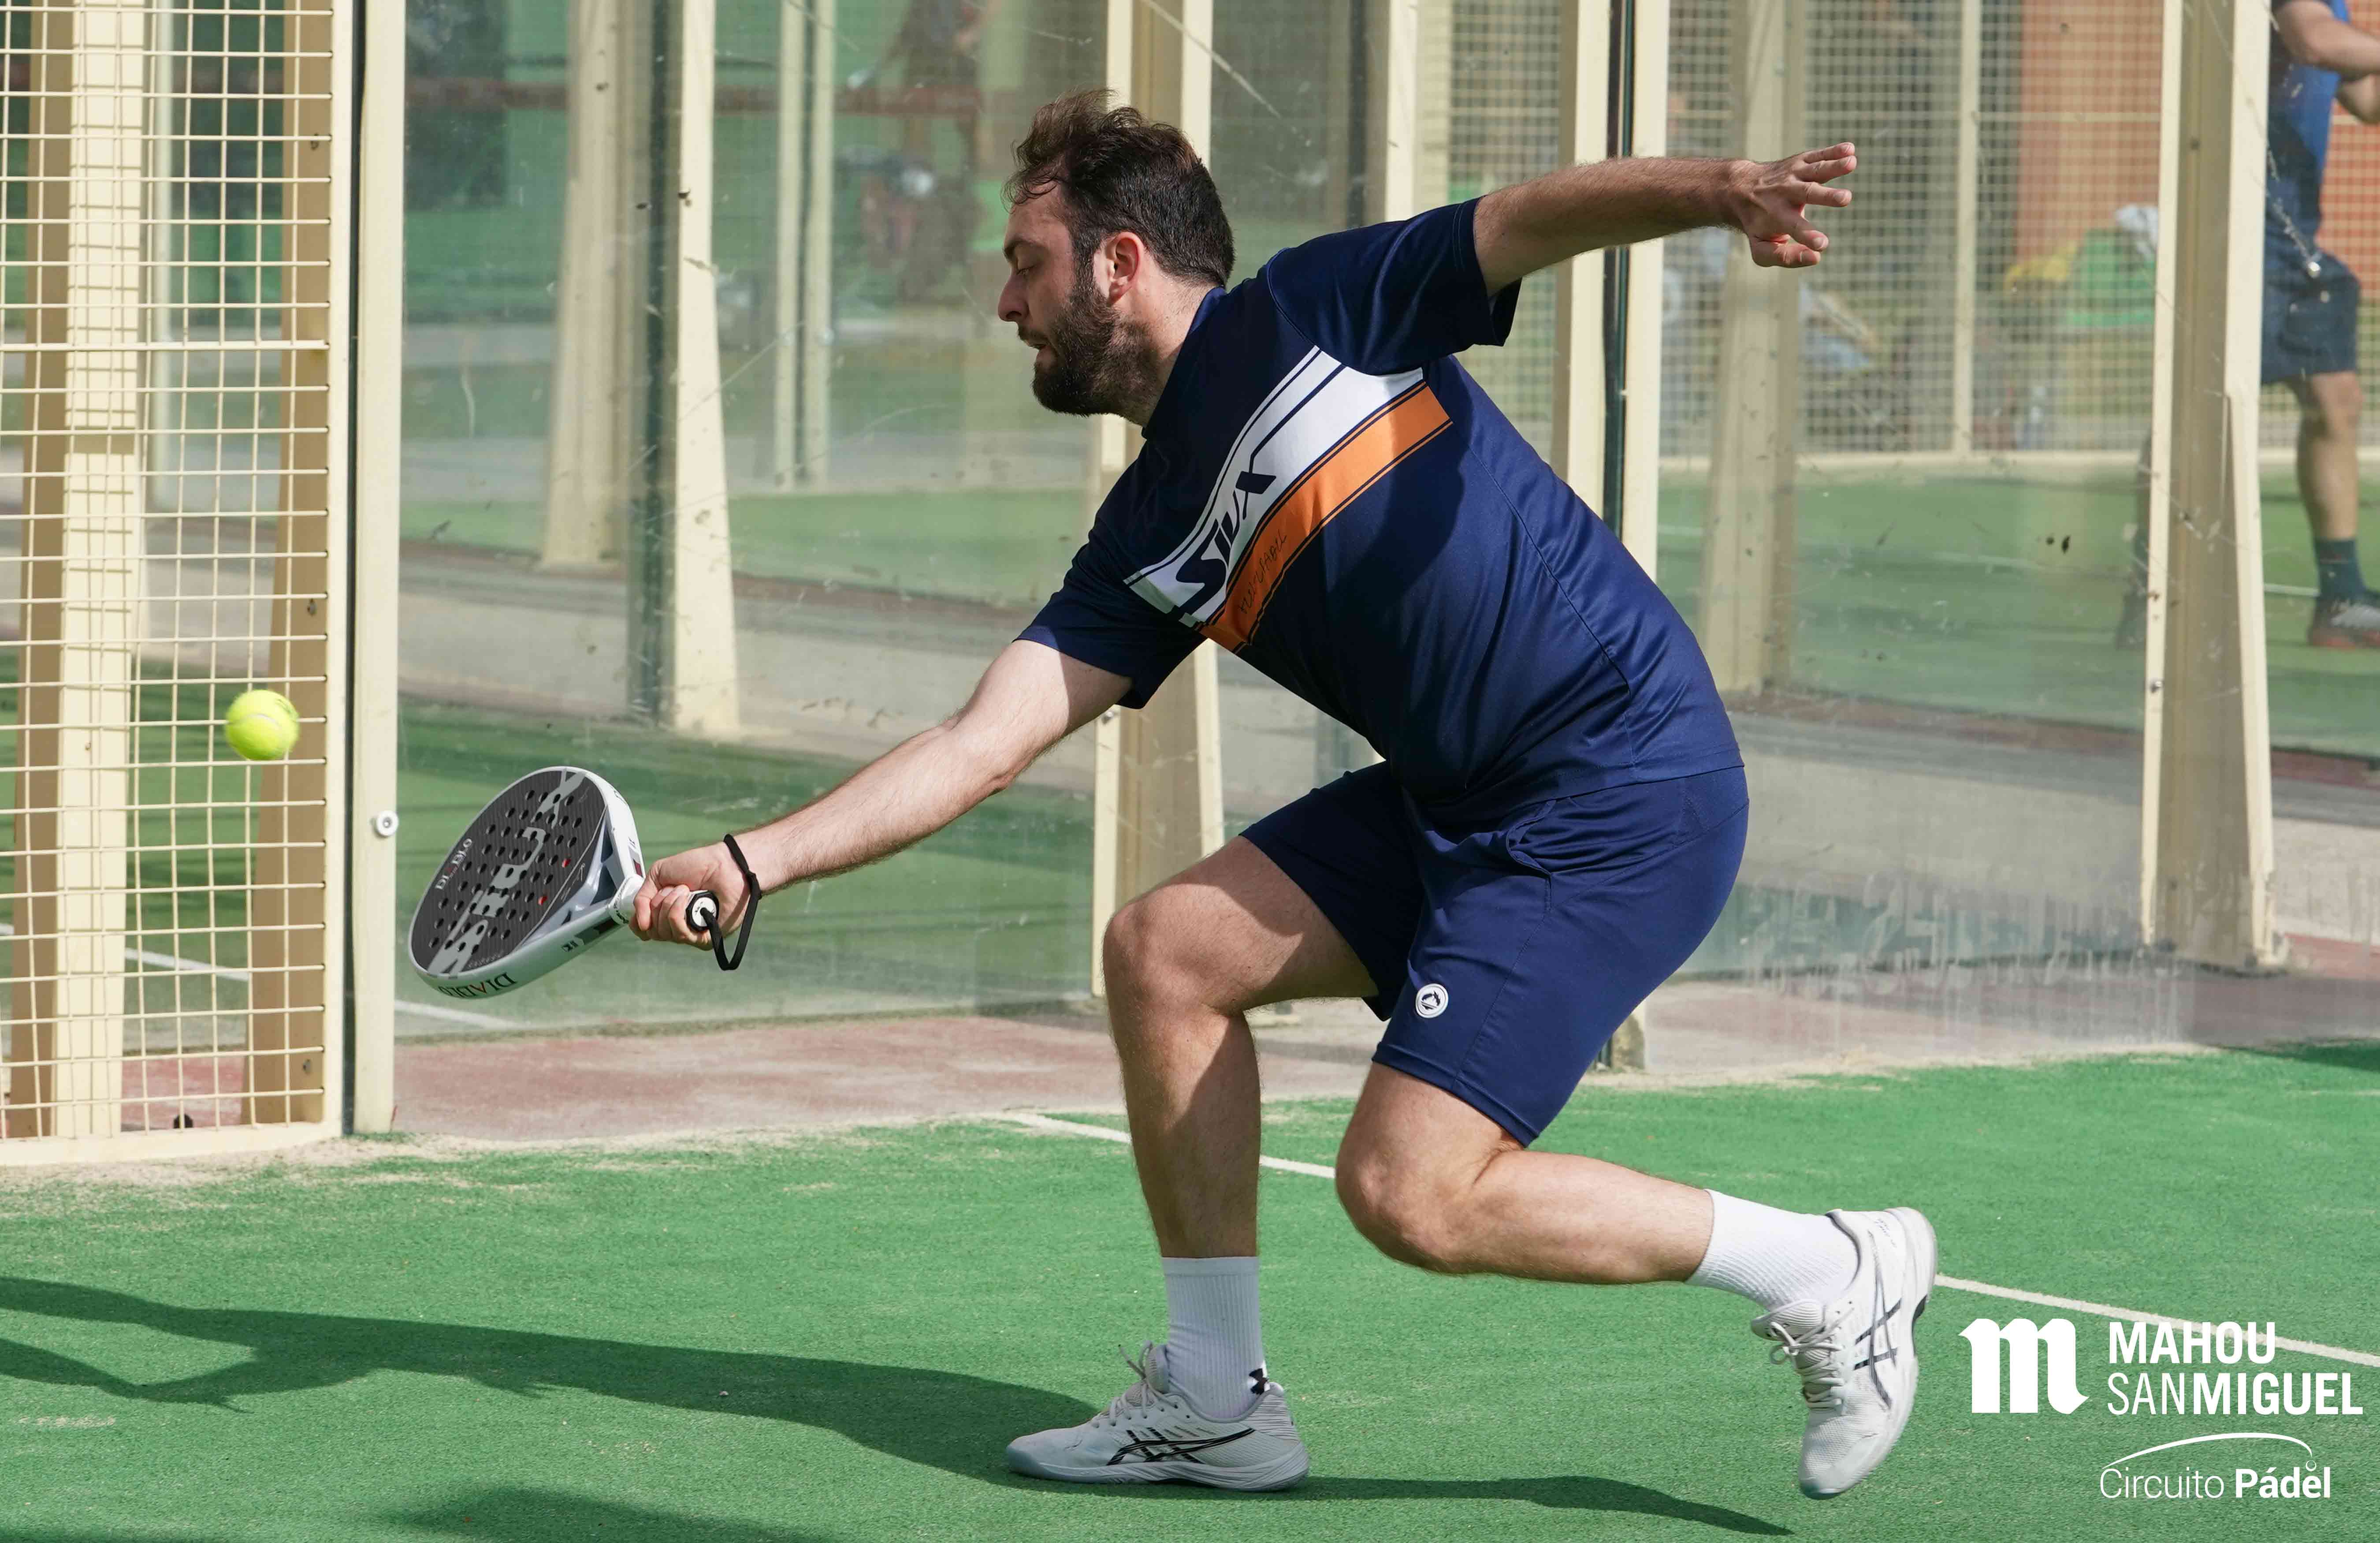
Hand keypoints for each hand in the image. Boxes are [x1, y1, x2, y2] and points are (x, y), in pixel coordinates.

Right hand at [631, 841, 752, 946]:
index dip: (639, 922)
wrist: (724, 864)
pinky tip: (687, 898)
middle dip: (657, 906)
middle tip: (673, 888)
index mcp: (667, 912)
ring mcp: (691, 933)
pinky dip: (677, 913)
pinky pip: (681, 935)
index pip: (646, 931)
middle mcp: (678, 925)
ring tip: (684, 890)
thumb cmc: (697, 866)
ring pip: (664, 933)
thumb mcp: (658, 874)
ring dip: (668, 906)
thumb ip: (641, 898)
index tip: (643, 908)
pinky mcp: (705, 938)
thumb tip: (639, 925)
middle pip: (653, 932)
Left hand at [1727, 143, 1855, 268]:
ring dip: (1834, 166)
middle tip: (1845, 198)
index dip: (1808, 236)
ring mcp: (1793, 175)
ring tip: (1851, 162)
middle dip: (1826, 196)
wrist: (1739, 188)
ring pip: (1814, 170)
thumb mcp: (1761, 248)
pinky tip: (1850, 149)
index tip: (1821, 245)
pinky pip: (1817, 156)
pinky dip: (1833, 151)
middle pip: (1807, 193)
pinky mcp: (1800, 162)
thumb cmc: (1757, 224)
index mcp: (1777, 217)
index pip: (1794, 228)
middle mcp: (1785, 194)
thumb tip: (1815, 258)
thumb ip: (1785, 257)